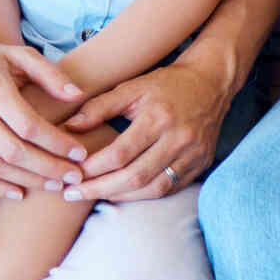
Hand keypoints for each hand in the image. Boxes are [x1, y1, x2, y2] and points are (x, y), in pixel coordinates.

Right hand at [0, 22, 87, 198]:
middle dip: (48, 168)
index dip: (57, 143)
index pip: (29, 126)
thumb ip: (51, 74)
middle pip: (13, 151)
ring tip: (55, 185)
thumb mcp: (19, 55)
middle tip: (75, 177)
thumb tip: (78, 96)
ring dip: (27, 180)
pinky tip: (19, 193)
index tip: (80, 154)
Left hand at [62, 58, 231, 200]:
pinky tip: (123, 192)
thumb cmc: (166, 84)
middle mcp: (179, 138)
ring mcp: (194, 154)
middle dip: (100, 189)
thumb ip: (99, 107)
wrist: (211, 83)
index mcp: (159, 117)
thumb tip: (69, 128)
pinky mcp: (201, 163)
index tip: (71, 174)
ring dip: (121, 196)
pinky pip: (170, 188)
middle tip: (73, 193)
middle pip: (135, 176)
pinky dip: (144, 194)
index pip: (120, 154)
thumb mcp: (131, 87)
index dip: (92, 168)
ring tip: (95, 195)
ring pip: (153, 188)